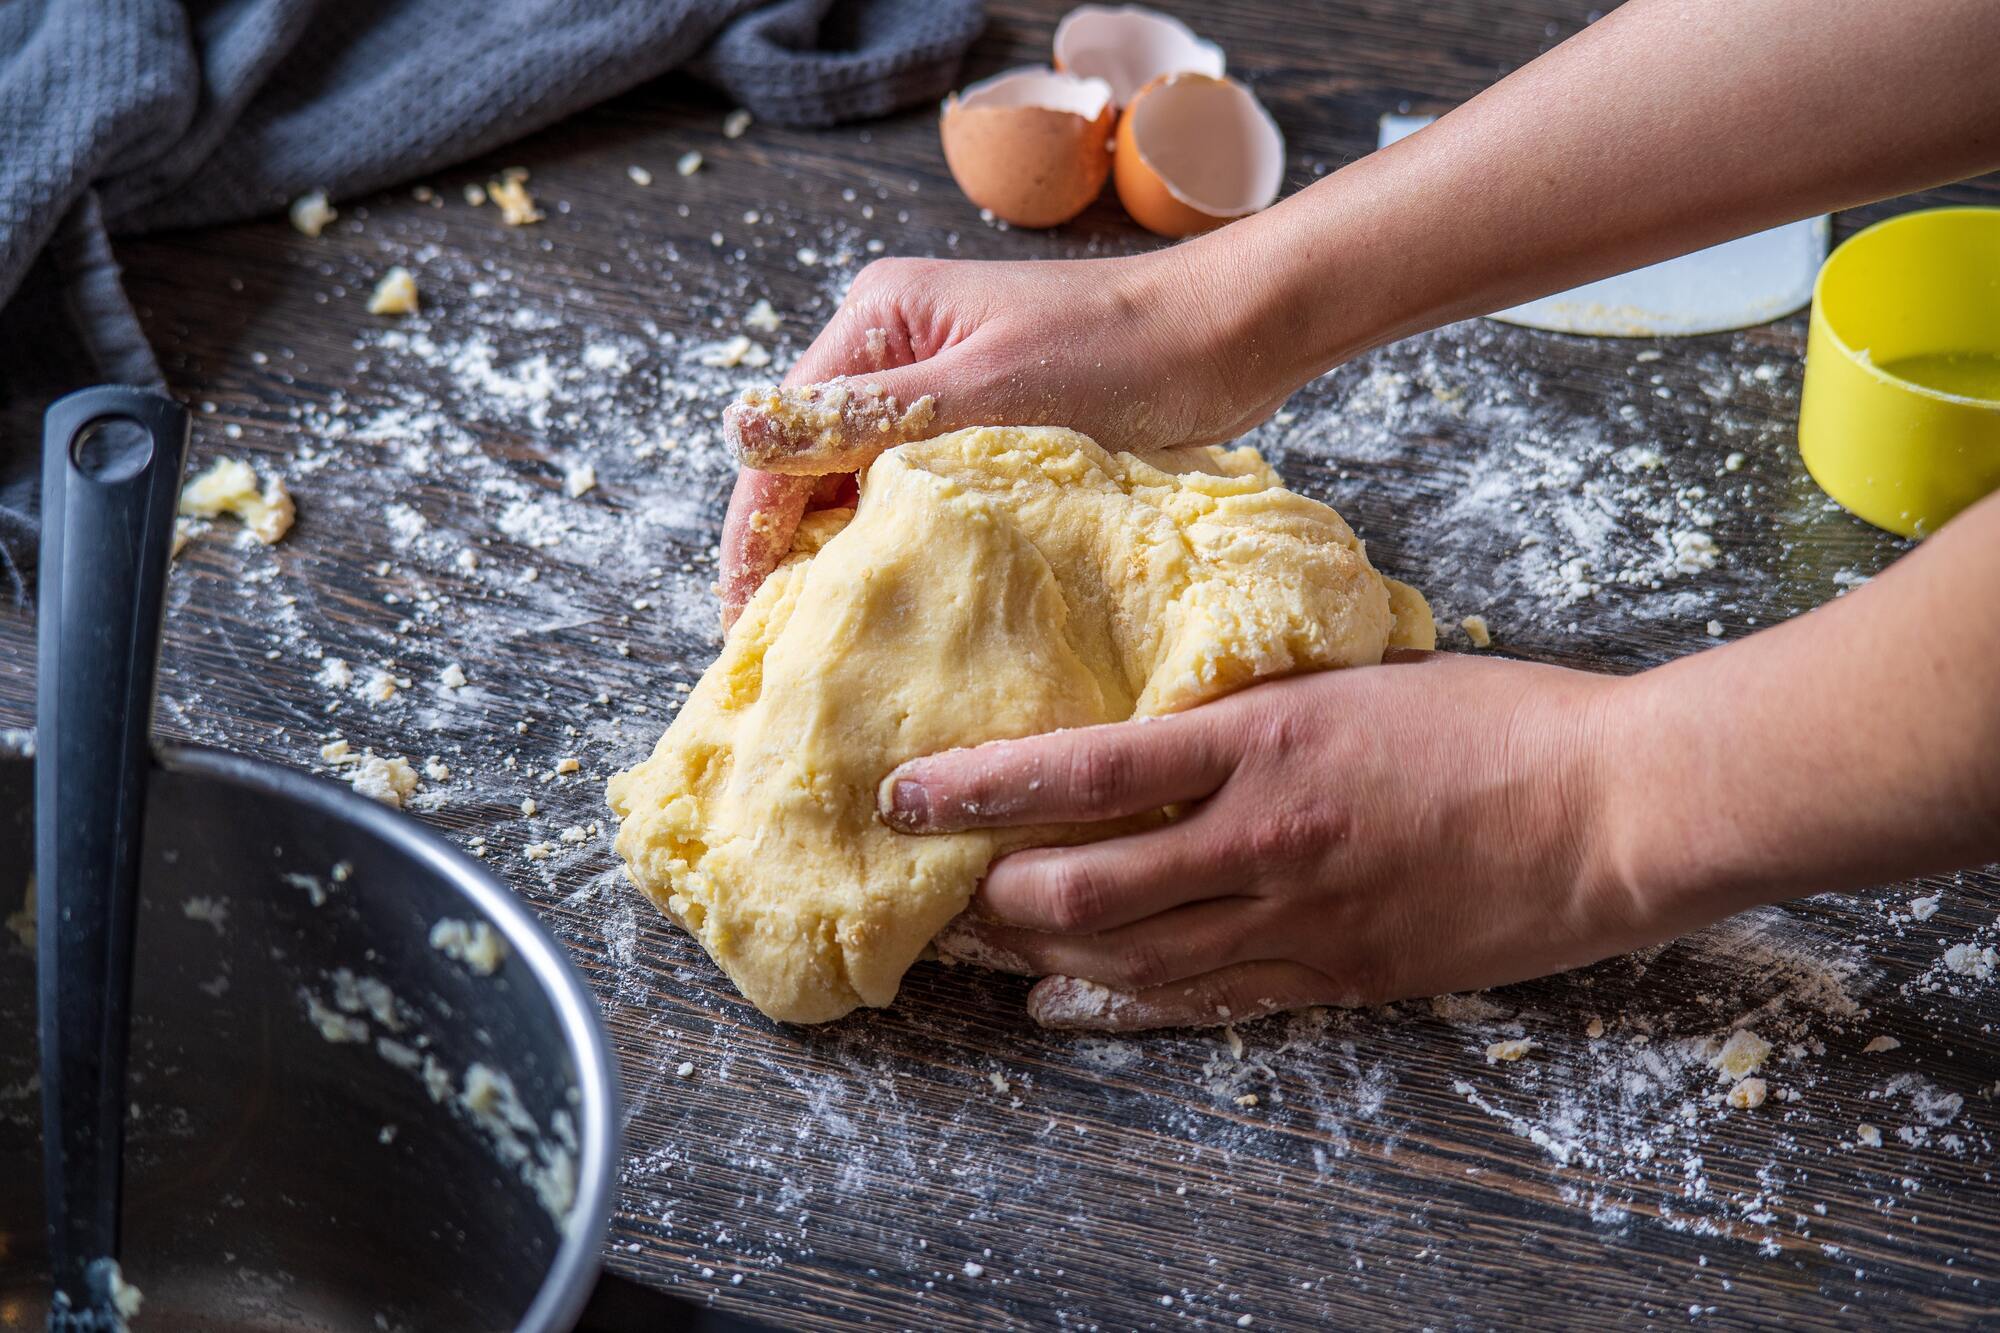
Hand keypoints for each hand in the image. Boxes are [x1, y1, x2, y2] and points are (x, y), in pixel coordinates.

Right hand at [718, 247, 1297, 625]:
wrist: (1227, 338)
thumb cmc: (1119, 352)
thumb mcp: (984, 389)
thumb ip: (866, 417)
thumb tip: (738, 431)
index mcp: (878, 320)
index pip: (783, 442)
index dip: (755, 535)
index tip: (746, 623)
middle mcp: (894, 348)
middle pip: (812, 466)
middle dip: (793, 553)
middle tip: (785, 652)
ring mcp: (939, 389)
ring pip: (863, 487)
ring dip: (851, 556)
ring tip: (836, 645)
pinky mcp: (984, 426)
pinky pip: (919, 494)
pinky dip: (908, 544)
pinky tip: (906, 603)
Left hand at [880, 652, 1643, 1030]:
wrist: (1610, 808)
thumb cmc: (1494, 721)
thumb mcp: (1350, 680)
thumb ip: (1250, 711)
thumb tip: (1160, 719)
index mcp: (1262, 740)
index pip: (1082, 770)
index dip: (979, 788)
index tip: (907, 794)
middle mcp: (1262, 838)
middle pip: (1081, 888)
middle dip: (991, 896)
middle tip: (940, 887)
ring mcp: (1298, 919)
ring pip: (1128, 958)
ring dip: (1039, 956)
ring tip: (982, 945)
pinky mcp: (1337, 975)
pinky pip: (1204, 1002)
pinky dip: (1122, 1004)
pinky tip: (1066, 1003)